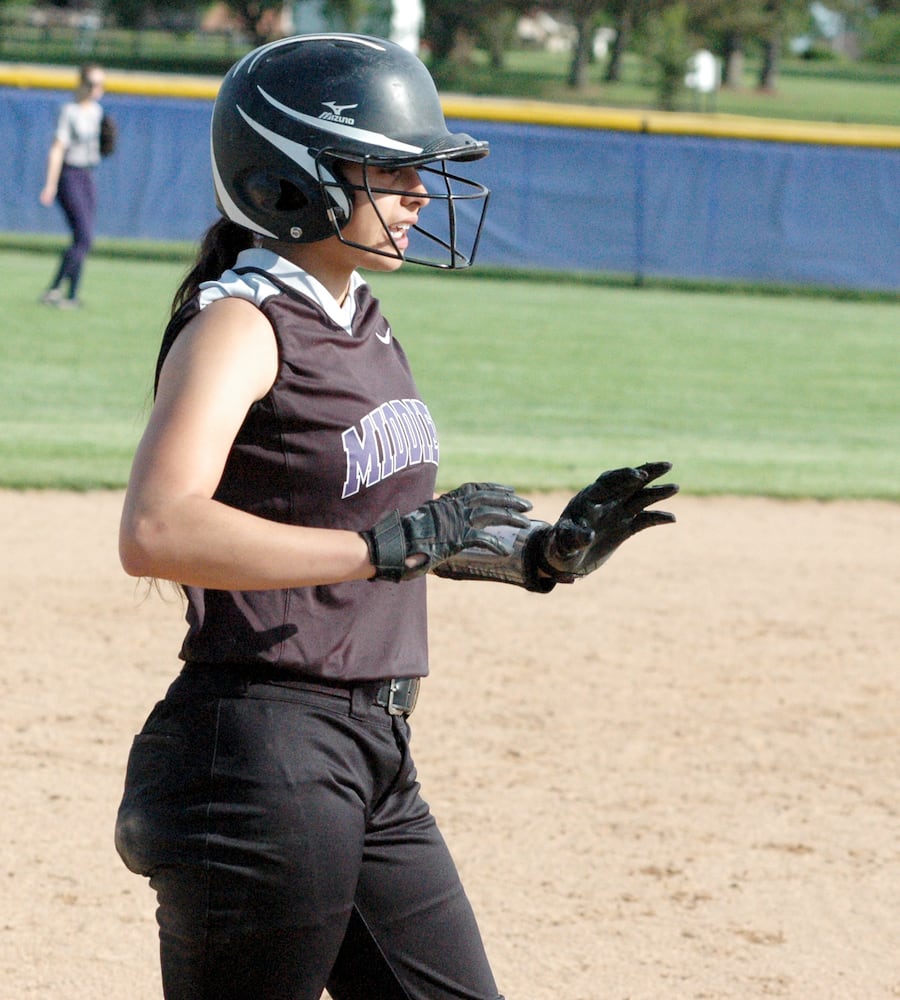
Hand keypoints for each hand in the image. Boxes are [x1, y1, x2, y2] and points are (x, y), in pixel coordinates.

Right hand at [362, 482, 533, 581]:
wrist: (390, 546)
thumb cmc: (402, 536)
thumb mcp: (422, 519)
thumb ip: (434, 515)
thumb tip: (439, 513)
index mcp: (445, 501)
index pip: (475, 488)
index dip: (494, 488)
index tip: (509, 490)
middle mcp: (452, 507)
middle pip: (488, 498)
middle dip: (510, 500)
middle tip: (527, 505)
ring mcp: (454, 522)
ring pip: (491, 515)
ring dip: (510, 518)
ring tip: (525, 523)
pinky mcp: (455, 539)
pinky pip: (482, 540)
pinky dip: (495, 544)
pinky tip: (505, 551)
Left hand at [531, 462, 677, 580]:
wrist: (564, 560)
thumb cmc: (559, 548)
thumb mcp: (562, 543)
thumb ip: (574, 537)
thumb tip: (587, 534)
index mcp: (588, 500)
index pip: (608, 482)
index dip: (623, 477)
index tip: (639, 476)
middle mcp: (605, 502)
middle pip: (629, 482)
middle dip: (647, 473)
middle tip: (667, 465)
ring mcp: (616, 514)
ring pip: (640, 498)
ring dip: (657, 492)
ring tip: (675, 487)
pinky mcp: (625, 528)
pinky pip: (644, 520)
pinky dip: (657, 518)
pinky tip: (672, 518)